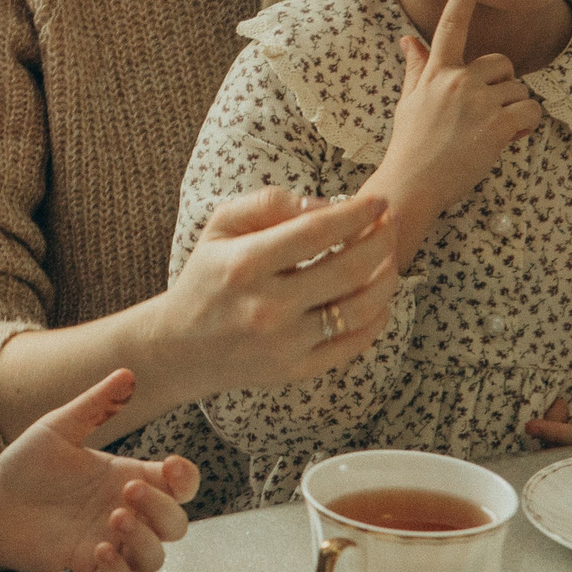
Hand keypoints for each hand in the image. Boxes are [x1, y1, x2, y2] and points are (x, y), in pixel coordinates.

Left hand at [0, 370, 198, 571]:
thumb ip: (96, 405)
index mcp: (127, 477)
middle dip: (162, 509)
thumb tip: (127, 373)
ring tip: (115, 517)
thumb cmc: (27, 466)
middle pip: (175, 524)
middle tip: (128, 491)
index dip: (187, 479)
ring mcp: (111, 544)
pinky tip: (98, 548)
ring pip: (154, 557)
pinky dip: (118, 569)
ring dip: (145, 539)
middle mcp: (126, 513)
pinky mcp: (88, 569)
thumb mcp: (60, 429)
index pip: (179, 486)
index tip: (173, 466)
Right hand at [154, 190, 400, 399]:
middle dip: (381, 240)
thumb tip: (324, 205)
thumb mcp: (219, 227)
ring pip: (359, 308)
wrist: (179, 349)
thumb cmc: (205, 278)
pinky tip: (379, 298)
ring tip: (390, 256)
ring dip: (387, 278)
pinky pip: (352, 344)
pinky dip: (376, 318)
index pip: (316, 233)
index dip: (356, 214)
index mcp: (245, 265)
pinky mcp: (296, 370)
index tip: (377, 200)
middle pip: (348, 269)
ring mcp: (285, 343)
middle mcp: (267, 307)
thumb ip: (268, 203)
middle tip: (392, 222)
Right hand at [378, 0, 544, 225]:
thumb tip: (407, 40)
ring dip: (514, 110)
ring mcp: (478, 102)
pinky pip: (530, 111)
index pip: (451, 25)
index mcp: (436, 72)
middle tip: (486, 115)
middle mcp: (457, 80)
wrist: (412, 184)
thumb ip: (417, 68)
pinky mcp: (496, 126)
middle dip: (503, 87)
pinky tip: (509, 139)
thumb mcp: (409, 101)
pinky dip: (526, 125)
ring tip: (490, 134)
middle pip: (502, 64)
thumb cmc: (410, 145)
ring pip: (519, 90)